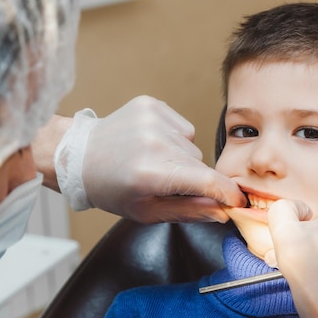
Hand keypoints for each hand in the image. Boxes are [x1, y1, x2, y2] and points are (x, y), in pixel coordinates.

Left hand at [55, 96, 246, 222]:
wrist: (78, 155)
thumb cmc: (111, 189)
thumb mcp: (147, 211)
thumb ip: (189, 212)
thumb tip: (223, 212)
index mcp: (150, 173)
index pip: (207, 181)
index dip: (229, 193)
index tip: (239, 201)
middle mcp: (154, 142)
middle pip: (201, 164)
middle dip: (193, 177)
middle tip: (166, 182)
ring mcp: (152, 119)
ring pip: (193, 146)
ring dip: (182, 157)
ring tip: (154, 161)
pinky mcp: (151, 105)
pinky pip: (183, 127)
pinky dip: (175, 139)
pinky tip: (152, 144)